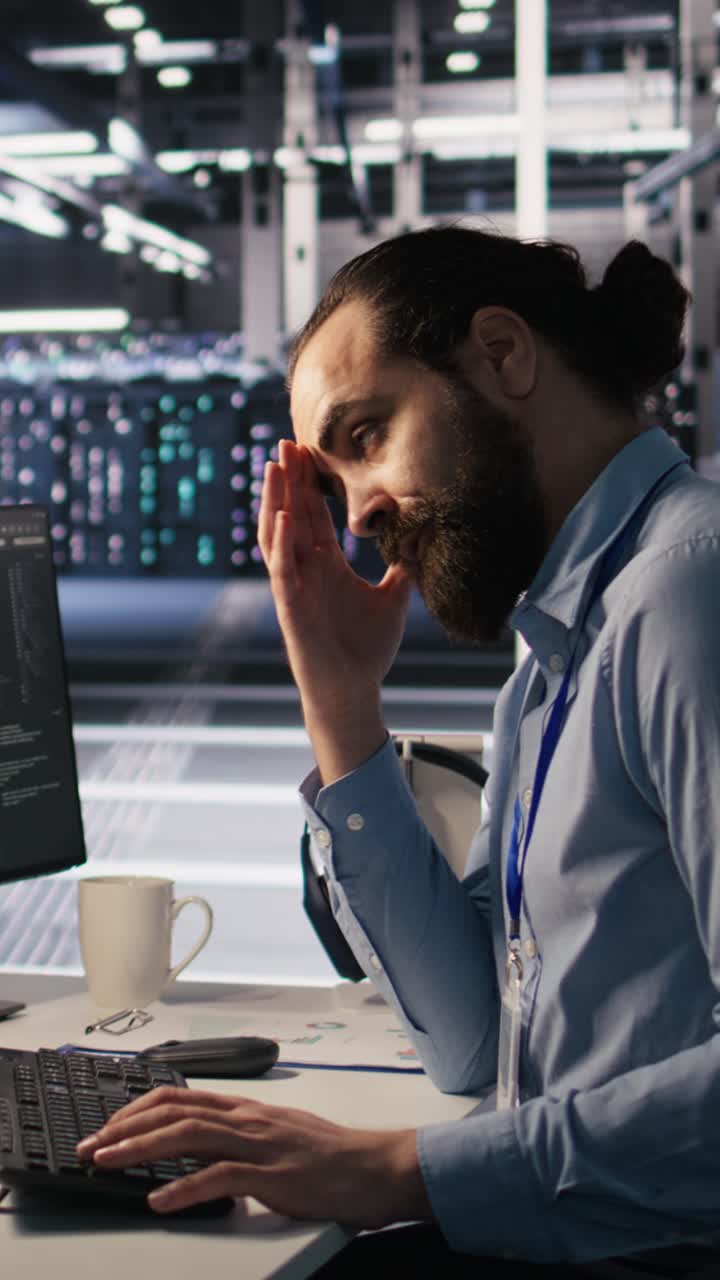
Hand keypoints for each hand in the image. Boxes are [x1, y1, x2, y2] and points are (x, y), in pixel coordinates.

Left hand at [76, 1087, 431, 1225]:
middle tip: (92, 1146)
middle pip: (174, 1111)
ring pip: (188, 1136)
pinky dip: (185, 1188)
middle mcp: (247, 1119)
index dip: (136, 1110)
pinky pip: (220, 1178)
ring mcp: (259, 1144)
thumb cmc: (327, 1157)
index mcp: (245, 1110)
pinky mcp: (272, 1174)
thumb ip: (234, 1139)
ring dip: (140, 1149)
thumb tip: (191, 1152)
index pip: (178, 1097)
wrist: (374, 1167)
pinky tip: (160, 1200)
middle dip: (124, 1127)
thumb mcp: (274, 1137)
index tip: (107, 1128)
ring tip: (108, 1163)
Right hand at [258, 440, 410, 718]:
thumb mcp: (392, 600)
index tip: (307, 449)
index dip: (309, 483)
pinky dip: (281, 544)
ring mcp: (295, 589)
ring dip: (275, 501)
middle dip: (288, 480)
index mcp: (326, 566)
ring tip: (275, 467)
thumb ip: (401, 570)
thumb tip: (420, 543)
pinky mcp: (291, 610)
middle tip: (286, 441)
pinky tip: (283, 517)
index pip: (314, 515)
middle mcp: (306, 572)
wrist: (355, 691)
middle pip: (292, 515)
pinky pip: (282, 572)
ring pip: (278, 537)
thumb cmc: (366, 650)